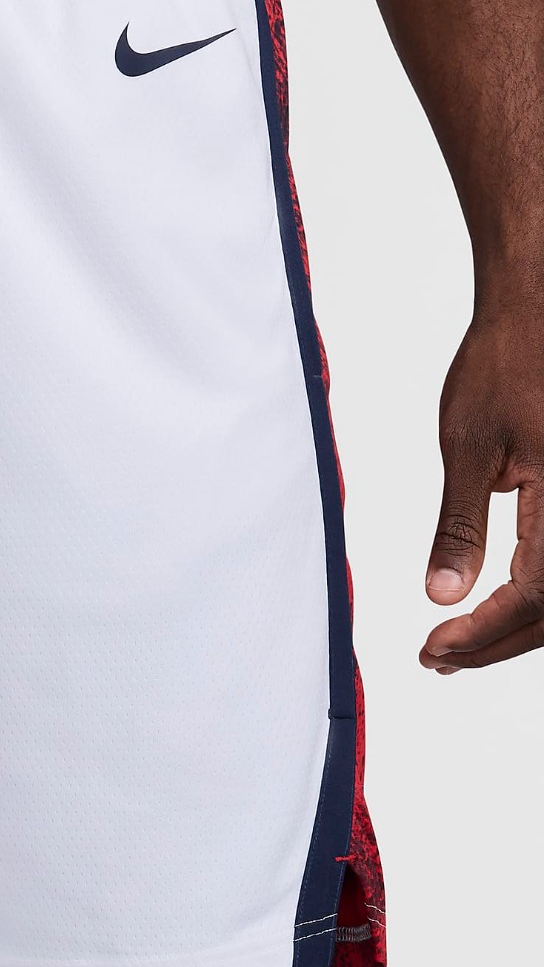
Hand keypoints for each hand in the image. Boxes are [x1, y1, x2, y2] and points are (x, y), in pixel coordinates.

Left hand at [422, 310, 543, 673]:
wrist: (540, 308)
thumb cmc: (505, 364)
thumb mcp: (469, 446)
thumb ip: (461, 527)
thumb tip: (444, 596)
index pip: (535, 598)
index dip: (484, 634)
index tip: (434, 649)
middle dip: (498, 641)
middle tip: (439, 658)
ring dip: (519, 624)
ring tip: (460, 643)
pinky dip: (538, 592)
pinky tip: (497, 603)